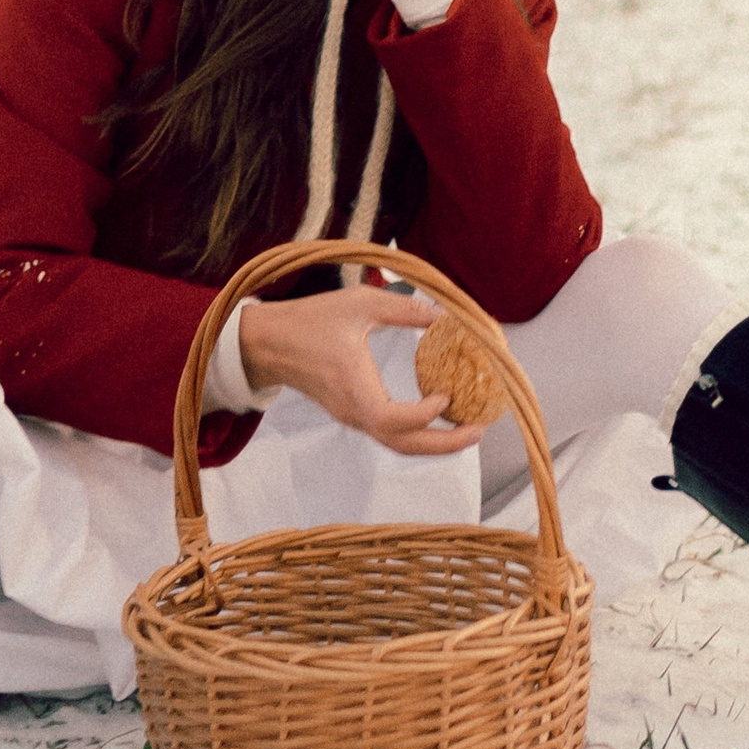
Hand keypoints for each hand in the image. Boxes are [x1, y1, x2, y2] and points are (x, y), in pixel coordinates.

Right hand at [235, 286, 485, 452]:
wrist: (270, 343)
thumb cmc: (312, 321)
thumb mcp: (360, 303)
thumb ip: (404, 309)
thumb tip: (445, 315)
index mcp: (353, 387)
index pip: (393, 420)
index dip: (423, 414)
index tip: (445, 394)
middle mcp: (354, 411)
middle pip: (403, 444)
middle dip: (444, 443)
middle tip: (479, 429)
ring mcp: (352, 417)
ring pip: (397, 443)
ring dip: (434, 441)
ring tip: (467, 427)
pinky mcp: (352, 414)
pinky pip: (389, 433)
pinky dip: (417, 431)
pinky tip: (438, 414)